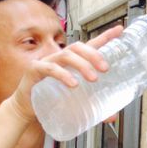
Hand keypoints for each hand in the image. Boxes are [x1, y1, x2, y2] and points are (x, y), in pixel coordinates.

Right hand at [8, 25, 123, 124]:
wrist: (26, 110)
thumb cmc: (51, 100)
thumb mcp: (76, 103)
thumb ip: (95, 108)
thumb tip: (113, 117)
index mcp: (72, 62)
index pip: (90, 45)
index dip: (105, 37)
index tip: (119, 30)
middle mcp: (60, 58)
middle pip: (79, 47)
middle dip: (94, 55)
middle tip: (106, 69)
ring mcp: (47, 62)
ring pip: (66, 55)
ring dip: (82, 65)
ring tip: (93, 79)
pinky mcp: (35, 71)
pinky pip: (49, 68)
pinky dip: (63, 75)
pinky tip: (73, 84)